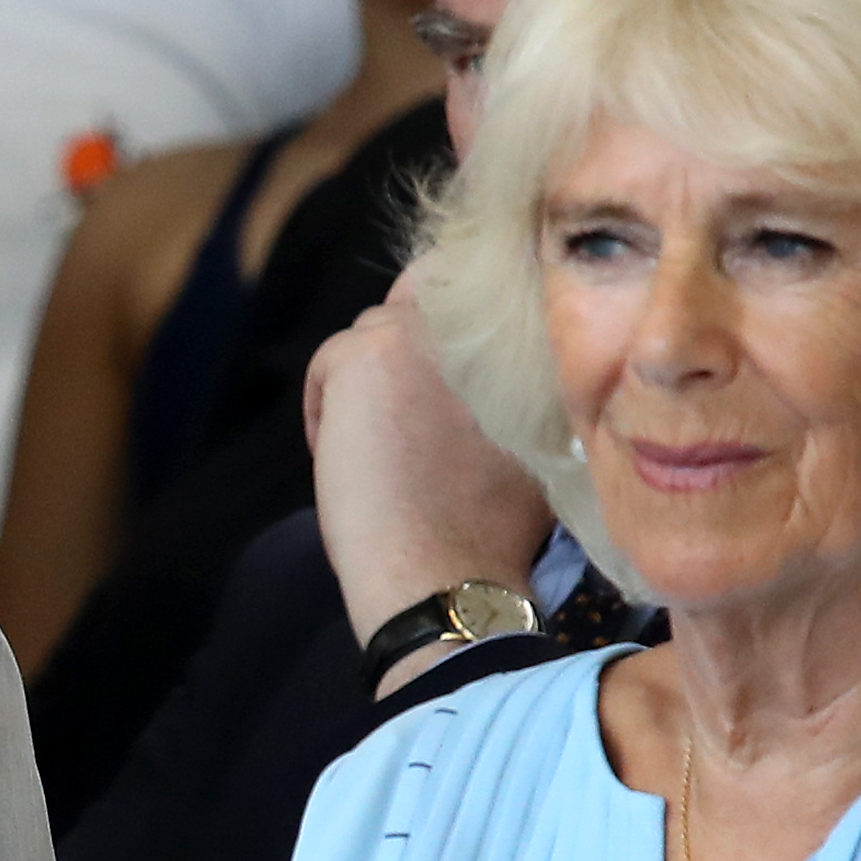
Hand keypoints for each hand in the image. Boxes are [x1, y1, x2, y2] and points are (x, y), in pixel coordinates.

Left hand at [306, 283, 552, 670]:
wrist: (450, 576)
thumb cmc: (491, 530)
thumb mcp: (534, 444)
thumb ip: (516, 386)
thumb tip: (486, 363)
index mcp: (534, 342)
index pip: (486, 284)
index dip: (454, 312)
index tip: (435, 364)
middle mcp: (485, 320)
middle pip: (422, 301)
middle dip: (404, 354)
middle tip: (398, 420)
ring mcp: (426, 329)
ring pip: (374, 334)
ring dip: (366, 385)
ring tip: (379, 453)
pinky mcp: (369, 352)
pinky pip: (330, 360)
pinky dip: (325, 407)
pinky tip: (345, 462)